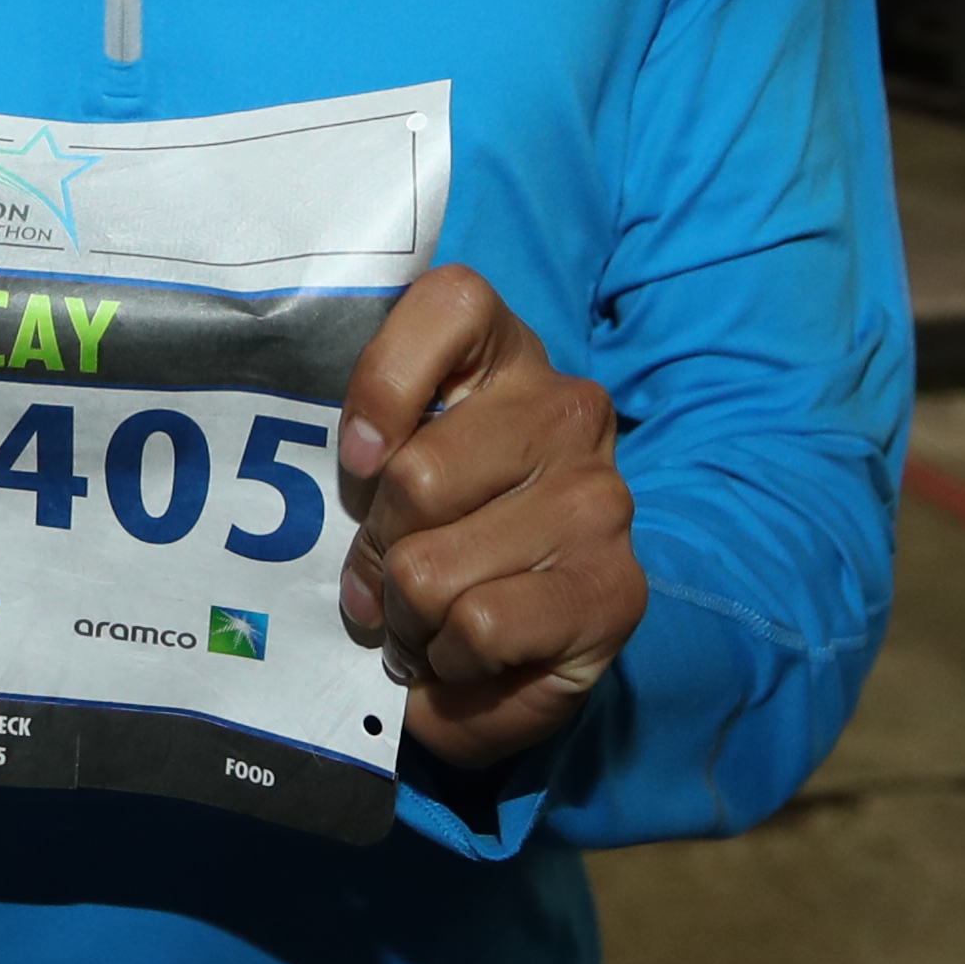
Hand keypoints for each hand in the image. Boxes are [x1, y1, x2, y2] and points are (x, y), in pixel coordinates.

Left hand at [333, 267, 642, 771]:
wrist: (523, 646)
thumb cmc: (442, 536)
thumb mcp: (393, 467)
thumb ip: (371, 443)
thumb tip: (351, 474)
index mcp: (508, 354)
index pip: (449, 305)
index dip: (383, 387)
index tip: (360, 458)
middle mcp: (568, 410)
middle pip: (416, 474)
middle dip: (377, 548)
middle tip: (388, 576)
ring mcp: (598, 500)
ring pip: (433, 567)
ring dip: (407, 618)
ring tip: (424, 622)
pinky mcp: (613, 589)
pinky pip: (479, 625)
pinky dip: (449, 658)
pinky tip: (463, 654)